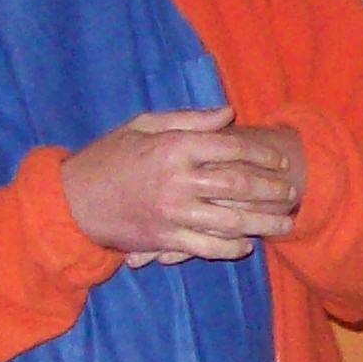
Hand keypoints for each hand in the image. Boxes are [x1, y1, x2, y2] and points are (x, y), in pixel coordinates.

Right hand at [61, 107, 304, 262]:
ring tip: (285, 224)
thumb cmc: (108, 157)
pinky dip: (231, 247)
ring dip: (263, 223)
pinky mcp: (165, 239)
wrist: (71, 201)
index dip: (262, 154)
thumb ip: (189, 119)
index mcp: (173, 147)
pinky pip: (208, 246)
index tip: (281, 160)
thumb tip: (228, 113)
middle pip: (238, 184)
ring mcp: (172, 213)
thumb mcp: (143, 125)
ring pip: (230, 220)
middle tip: (291, 192)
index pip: (231, 148)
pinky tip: (247, 245)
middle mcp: (177, 180)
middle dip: (271, 189)